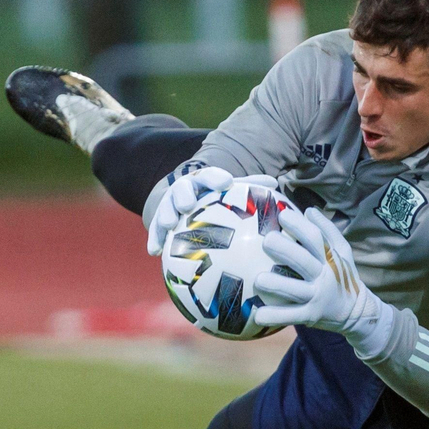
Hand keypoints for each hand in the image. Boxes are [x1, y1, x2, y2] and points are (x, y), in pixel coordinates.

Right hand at [146, 166, 276, 255]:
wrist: (185, 201)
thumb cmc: (215, 199)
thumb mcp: (228, 192)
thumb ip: (248, 188)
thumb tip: (275, 185)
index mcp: (203, 182)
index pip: (210, 176)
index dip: (216, 178)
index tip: (225, 182)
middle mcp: (184, 190)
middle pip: (182, 189)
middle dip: (184, 194)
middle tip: (188, 204)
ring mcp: (169, 205)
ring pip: (165, 208)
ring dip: (165, 215)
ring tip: (167, 224)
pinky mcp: (158, 222)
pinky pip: (155, 231)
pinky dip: (154, 239)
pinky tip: (154, 252)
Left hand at [252, 207, 383, 339]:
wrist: (356, 313)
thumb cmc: (343, 276)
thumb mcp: (343, 252)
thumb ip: (328, 231)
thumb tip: (308, 211)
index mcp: (330, 258)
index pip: (315, 238)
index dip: (298, 225)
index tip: (282, 215)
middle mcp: (324, 277)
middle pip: (303, 261)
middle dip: (284, 250)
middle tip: (267, 241)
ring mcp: (317, 298)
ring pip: (295, 290)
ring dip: (276, 285)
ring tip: (259, 280)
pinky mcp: (310, 316)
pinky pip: (290, 316)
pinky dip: (274, 316)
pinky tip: (257, 315)